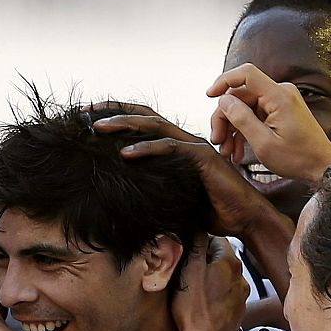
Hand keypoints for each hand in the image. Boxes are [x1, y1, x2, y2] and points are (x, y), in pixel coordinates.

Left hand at [90, 103, 292, 242]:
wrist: (245, 220)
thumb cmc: (214, 211)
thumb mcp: (175, 199)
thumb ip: (155, 191)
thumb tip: (127, 199)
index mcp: (178, 146)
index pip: (144, 124)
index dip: (118, 116)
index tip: (89, 119)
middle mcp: (185, 141)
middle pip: (145, 116)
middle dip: (114, 111)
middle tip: (85, 113)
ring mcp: (194, 147)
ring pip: (155, 126)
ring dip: (124, 125)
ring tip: (97, 128)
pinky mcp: (202, 158)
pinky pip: (170, 148)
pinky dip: (146, 149)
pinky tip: (125, 154)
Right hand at [171, 235, 247, 330]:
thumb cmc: (194, 308)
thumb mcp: (189, 269)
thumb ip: (195, 245)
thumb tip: (198, 228)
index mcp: (230, 263)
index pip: (217, 240)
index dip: (199, 242)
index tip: (187, 250)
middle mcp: (241, 279)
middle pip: (221, 260)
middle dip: (205, 262)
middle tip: (186, 270)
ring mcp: (241, 298)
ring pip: (224, 280)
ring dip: (210, 280)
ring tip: (193, 290)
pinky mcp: (236, 314)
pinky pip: (225, 297)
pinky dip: (215, 297)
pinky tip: (202, 305)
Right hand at [207, 64, 330, 182]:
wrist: (321, 166)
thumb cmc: (298, 158)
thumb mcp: (263, 143)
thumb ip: (241, 119)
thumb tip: (224, 101)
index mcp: (278, 96)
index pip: (246, 74)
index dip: (224, 81)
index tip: (210, 95)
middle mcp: (280, 93)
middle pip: (241, 95)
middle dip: (225, 118)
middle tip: (218, 142)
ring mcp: (281, 102)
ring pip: (246, 107)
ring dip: (233, 129)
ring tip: (228, 152)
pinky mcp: (280, 111)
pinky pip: (255, 115)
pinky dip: (245, 131)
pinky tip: (238, 150)